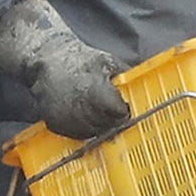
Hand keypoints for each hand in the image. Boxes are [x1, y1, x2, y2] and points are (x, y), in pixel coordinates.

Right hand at [0, 0, 132, 140]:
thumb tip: (149, 88)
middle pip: (107, 126)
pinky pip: (76, 135)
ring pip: (92, 134)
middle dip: (114, 120)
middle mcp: (79, 108)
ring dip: (100, 127)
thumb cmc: (82, 60)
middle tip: (114, 112)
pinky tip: (85, 116)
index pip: (118, 114)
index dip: (124, 111)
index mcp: (95, 92)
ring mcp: (65, 118)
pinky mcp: (55, 124)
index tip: (126, 107)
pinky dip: (84, 129)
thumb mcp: (108, 62)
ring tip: (99, 112)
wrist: (46, 60)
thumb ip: (126, 77)